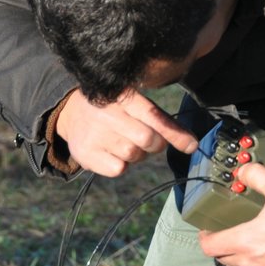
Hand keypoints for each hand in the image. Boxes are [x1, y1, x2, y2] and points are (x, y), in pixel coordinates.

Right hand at [53, 89, 197, 176]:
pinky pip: (118, 169)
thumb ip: (162, 121)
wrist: (71, 112)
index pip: (154, 116)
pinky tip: (111, 151)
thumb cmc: (115, 109)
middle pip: (148, 139)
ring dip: (136, 154)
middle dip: (155, 144)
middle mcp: (107, 113)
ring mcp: (95, 133)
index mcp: (123, 96)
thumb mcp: (135, 104)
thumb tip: (192, 145)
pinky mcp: (85, 153)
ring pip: (134, 155)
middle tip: (146, 139)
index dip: (175, 133)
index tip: (192, 146)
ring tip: (123, 140)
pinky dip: (121, 164)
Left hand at [199, 162, 264, 265]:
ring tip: (250, 244)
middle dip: (222, 246)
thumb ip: (258, 177)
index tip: (210, 229)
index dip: (205, 236)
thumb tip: (243, 171)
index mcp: (245, 242)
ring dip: (237, 258)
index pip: (208, 246)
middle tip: (231, 232)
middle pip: (221, 259)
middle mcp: (249, 264)